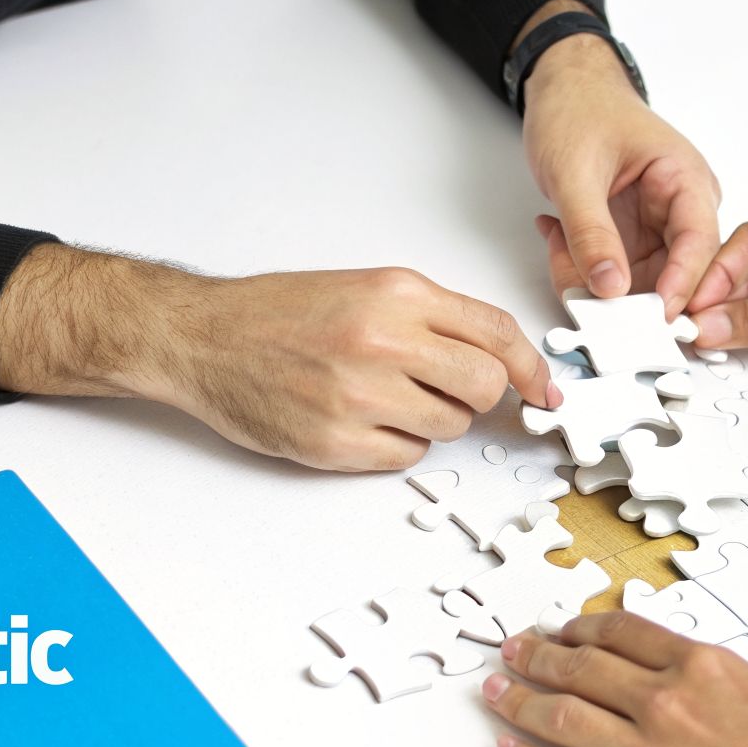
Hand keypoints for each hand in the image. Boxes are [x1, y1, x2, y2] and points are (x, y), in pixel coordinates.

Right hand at [0, 245, 559, 470]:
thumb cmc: (280, 312)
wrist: (203, 338)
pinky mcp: (335, 441)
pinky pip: (405, 458)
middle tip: (447, 392)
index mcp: (397, 294)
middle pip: (484, 387)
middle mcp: (383, 341)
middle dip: (478, 397)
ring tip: (385, 399)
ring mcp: (358, 395)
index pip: (497, 333)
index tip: (544, 389)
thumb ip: (434, 317)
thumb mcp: (365, 287)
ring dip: (432, 422)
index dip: (532, 367)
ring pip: (448, 428)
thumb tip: (503, 359)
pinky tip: (361, 421)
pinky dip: (394, 447)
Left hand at [482, 613, 747, 746]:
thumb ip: (742, 691)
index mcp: (709, 665)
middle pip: (582, 665)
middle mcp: (670, 700)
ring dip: (520, 699)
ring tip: (495, 689)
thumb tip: (729, 697)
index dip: (585, 628)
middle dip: (539, 654)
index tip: (567, 629)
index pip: (625, 632)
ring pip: (562, 715)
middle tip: (513, 649)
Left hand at [520, 16, 720, 319]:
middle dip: (625, 292)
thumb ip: (591, 232)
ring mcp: (656, 226)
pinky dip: (582, 268)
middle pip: (671, 273)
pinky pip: (614, 274)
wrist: (562, 88)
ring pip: (637, 282)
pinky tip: (556, 236)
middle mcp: (681, 207)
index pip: (700, 243)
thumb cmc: (578, 109)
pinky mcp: (632, 237)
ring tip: (556, 242)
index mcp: (685, 179)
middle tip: (582, 293)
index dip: (681, 284)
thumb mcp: (575, 172)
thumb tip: (610, 287)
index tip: (654, 316)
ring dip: (593, 279)